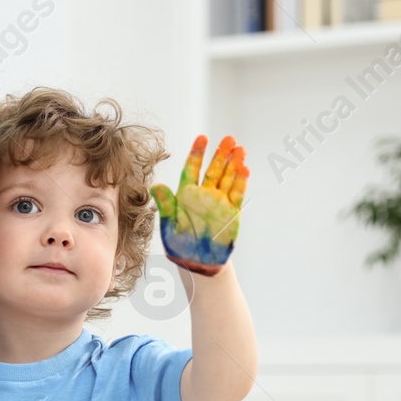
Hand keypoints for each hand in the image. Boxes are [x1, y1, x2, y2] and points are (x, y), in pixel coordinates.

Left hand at [150, 134, 248, 276]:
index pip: (192, 169)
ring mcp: (219, 202)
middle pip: (214, 170)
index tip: (203, 137)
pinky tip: (245, 169)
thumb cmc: (179, 245)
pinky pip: (237, 194)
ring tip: (240, 149)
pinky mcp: (231, 212)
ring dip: (234, 164)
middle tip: (229, 139)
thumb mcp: (169, 225)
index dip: (197, 153)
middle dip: (221, 154)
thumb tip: (155, 186)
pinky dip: (241, 182)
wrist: (197, 263)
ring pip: (228, 178)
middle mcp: (203, 195)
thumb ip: (166, 204)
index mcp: (186, 195)